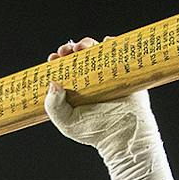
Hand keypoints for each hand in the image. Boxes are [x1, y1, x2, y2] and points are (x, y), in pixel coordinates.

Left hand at [44, 37, 173, 179]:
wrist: (122, 137)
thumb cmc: (93, 132)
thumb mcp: (66, 121)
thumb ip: (53, 105)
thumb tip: (53, 83)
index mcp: (76, 87)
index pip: (65, 68)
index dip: (58, 59)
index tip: (53, 58)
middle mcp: (91, 78)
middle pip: (79, 55)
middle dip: (71, 49)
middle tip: (67, 50)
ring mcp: (108, 74)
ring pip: (97, 51)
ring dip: (88, 43)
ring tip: (82, 47)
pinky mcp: (125, 72)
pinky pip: (120, 52)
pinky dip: (113, 43)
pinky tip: (105, 42)